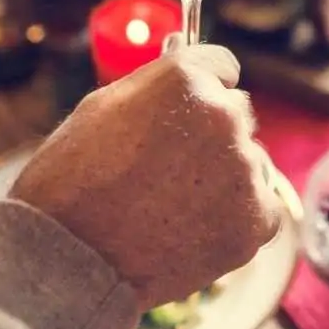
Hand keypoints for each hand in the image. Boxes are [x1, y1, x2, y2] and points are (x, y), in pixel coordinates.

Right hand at [9, 46, 284, 307]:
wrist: (68, 260)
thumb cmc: (71, 182)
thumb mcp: (103, 108)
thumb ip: (157, 89)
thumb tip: (189, 74)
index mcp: (186, 79)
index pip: (222, 67)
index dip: (204, 89)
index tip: (190, 109)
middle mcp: (224, 115)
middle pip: (236, 114)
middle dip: (210, 135)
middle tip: (169, 170)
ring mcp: (244, 168)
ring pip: (249, 163)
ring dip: (224, 179)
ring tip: (172, 208)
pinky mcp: (256, 220)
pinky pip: (260, 208)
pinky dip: (234, 220)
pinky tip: (192, 232)